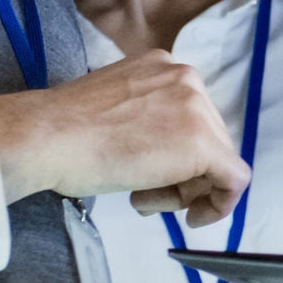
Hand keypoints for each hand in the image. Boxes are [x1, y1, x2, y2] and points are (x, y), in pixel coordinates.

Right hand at [0, 50, 250, 224]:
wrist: (48, 136)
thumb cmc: (64, 131)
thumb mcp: (115, 109)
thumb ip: (146, 119)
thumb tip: (162, 149)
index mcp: (163, 66)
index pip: (190, 118)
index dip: (176, 155)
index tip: (153, 175)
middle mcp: (187, 78)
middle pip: (208, 138)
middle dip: (183, 174)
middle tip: (146, 194)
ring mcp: (198, 108)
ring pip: (217, 160)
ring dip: (185, 190)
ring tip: (143, 198)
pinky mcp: (203, 143)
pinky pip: (234, 180)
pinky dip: (219, 204)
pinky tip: (193, 217)